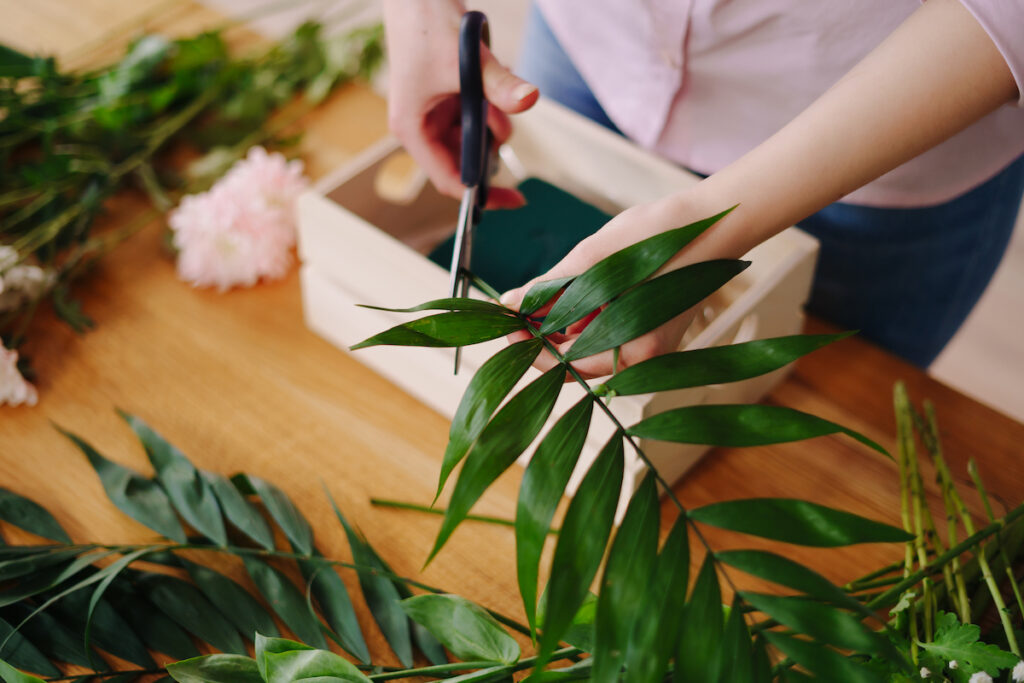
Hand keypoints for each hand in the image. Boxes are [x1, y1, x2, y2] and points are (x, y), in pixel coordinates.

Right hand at [382, 0, 538, 208]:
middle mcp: (420, 127)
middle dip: (490, 153)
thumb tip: (529, 100)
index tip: (514, 200)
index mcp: (413, 129)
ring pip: (472, 140)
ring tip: (498, 103)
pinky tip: (495, 89)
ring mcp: (433, 113)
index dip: (481, 195)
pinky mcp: (446, 99)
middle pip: (462, 163)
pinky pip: (475, 118)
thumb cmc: (425, 25)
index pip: (449, 179)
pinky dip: (491, 110)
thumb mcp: (466, 60)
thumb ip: (499, 85)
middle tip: (508, 134)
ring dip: (493, 128)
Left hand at [499, 198, 731, 378]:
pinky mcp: (654, 332)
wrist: (713, 221)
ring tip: (564, 285)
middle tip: (524, 304)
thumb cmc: (659, 237)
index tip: (507, 325)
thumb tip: (508, 303)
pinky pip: (611, 334)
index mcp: (632, 351)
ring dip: (569, 322)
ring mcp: (651, 348)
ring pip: (592, 346)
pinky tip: (589, 287)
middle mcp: (644, 360)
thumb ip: (548, 288)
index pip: (563, 365)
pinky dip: (592, 315)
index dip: (529, 346)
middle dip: (547, 333)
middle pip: (577, 360)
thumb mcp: (593, 259)